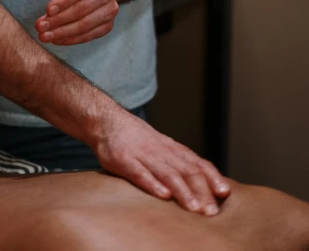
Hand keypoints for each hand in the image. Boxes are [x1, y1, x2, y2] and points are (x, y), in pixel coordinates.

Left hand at [34, 0, 118, 45]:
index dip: (64, 1)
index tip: (47, 10)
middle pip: (83, 9)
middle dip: (59, 20)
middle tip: (39, 26)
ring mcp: (110, 8)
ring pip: (87, 25)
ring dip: (64, 32)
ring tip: (44, 36)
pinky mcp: (108, 23)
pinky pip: (91, 35)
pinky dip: (73, 39)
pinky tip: (57, 40)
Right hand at [93, 109, 230, 215]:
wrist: (107, 121)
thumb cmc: (137, 139)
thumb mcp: (161, 147)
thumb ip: (179, 163)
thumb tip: (203, 185)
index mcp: (172, 149)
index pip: (197, 162)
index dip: (212, 177)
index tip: (224, 192)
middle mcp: (161, 152)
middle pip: (186, 171)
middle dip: (201, 191)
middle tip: (211, 211)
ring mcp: (143, 155)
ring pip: (167, 174)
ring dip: (183, 192)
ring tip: (194, 208)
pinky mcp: (124, 160)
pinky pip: (140, 173)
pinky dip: (153, 184)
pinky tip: (163, 196)